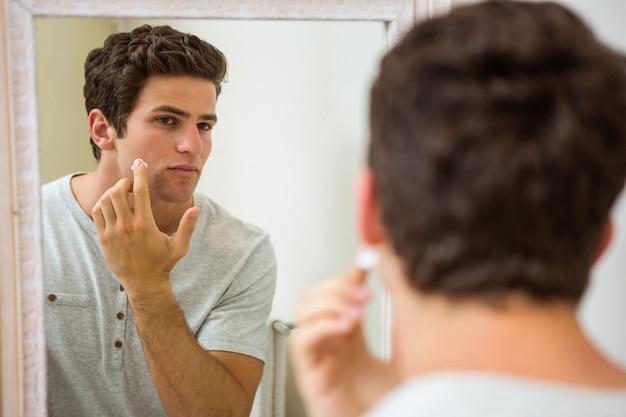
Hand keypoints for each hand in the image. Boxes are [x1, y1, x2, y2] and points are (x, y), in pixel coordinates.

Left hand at [92, 158, 198, 296]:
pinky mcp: (104, 239)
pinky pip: (97, 213)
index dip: (140, 174)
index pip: (140, 192)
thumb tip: (196, 209)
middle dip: (125, 182)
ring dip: (113, 192)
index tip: (140, 163)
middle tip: (132, 185)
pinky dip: (103, 203)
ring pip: (105, 201)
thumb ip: (187, 226)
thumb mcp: (180, 246)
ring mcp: (113, 233)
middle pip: (118, 192)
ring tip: (123, 194)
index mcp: (145, 225)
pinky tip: (113, 205)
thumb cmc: (163, 263)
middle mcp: (127, 227)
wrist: (143, 283)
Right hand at [290, 264, 396, 416]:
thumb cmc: (391, 403)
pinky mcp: (310, 375)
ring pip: (303, 313)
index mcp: (348, 336)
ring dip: (330, 303)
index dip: (350, 272)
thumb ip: (403, 324)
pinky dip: (322, 326)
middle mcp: (329, 343)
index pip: (338, 292)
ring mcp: (318, 358)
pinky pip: (302, 341)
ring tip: (357, 309)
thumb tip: (408, 290)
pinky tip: (347, 327)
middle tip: (364, 292)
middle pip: (313, 296)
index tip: (368, 258)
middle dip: (337, 285)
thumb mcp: (404, 355)